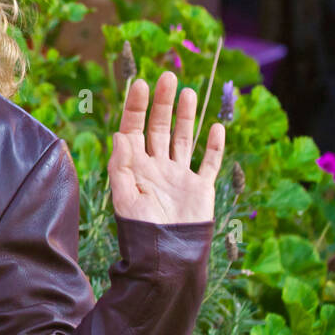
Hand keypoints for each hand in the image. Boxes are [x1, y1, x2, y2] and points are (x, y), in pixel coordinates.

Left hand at [110, 71, 224, 223]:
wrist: (167, 258)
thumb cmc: (140, 231)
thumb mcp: (124, 198)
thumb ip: (121, 166)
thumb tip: (119, 134)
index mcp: (134, 168)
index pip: (133, 130)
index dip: (136, 107)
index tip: (141, 84)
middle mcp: (156, 167)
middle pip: (159, 128)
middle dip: (162, 103)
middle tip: (168, 76)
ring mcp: (179, 176)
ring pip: (183, 138)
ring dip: (185, 116)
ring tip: (188, 92)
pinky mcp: (200, 188)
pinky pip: (208, 162)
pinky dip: (213, 146)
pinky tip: (216, 127)